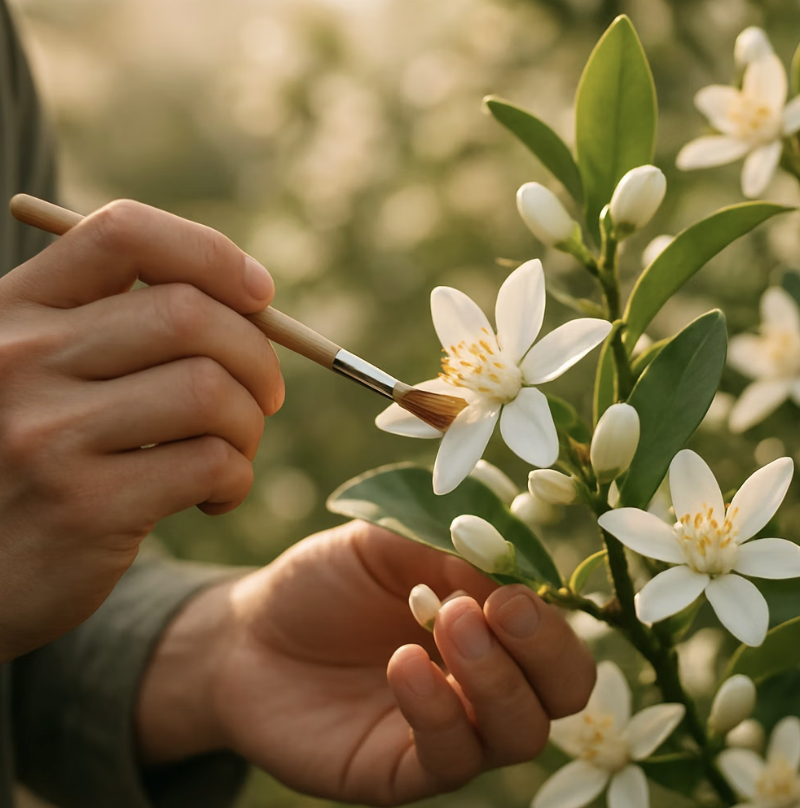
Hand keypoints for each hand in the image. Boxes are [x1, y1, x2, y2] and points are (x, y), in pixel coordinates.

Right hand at [0, 200, 282, 661]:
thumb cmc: (29, 464)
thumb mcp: (44, 378)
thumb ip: (120, 331)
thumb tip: (254, 306)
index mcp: (15, 311)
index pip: (124, 233)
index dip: (212, 255)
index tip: (261, 295)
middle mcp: (21, 358)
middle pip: (187, 314)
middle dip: (257, 355)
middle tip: (264, 395)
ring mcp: (47, 432)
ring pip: (209, 390)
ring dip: (249, 424)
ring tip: (233, 452)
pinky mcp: (84, 505)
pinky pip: (210, 463)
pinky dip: (236, 479)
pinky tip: (212, 497)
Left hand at [137, 521, 595, 805]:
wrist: (247, 635)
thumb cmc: (324, 581)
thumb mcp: (385, 542)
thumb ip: (448, 546)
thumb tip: (512, 564)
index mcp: (489, 619)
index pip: (557, 628)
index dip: (547, 609)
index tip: (509, 583)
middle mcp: (483, 679)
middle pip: (564, 690)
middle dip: (544, 649)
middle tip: (498, 608)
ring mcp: (449, 729)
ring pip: (521, 731)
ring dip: (495, 677)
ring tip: (447, 622)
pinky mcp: (405, 771)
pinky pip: (451, 757)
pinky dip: (438, 710)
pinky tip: (404, 663)